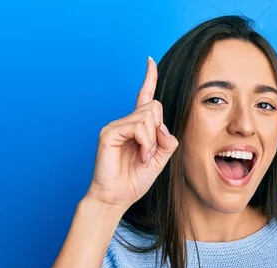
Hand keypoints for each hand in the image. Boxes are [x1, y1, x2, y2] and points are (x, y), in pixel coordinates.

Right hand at [85, 57, 177, 211]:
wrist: (117, 197)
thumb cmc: (134, 180)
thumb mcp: (159, 160)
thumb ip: (167, 142)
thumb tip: (163, 127)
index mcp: (137, 127)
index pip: (144, 97)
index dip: (149, 78)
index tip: (150, 61)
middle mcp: (125, 123)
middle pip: (153, 107)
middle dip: (159, 131)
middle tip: (151, 152)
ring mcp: (115, 126)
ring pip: (147, 117)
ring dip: (152, 141)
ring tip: (144, 157)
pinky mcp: (109, 133)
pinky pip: (137, 127)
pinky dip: (145, 143)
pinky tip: (140, 157)